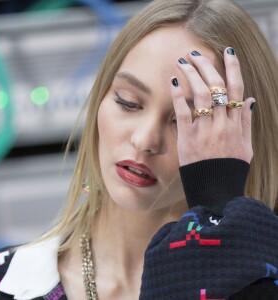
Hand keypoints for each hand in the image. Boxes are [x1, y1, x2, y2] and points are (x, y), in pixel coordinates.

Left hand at [171, 48, 254, 166]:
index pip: (236, 89)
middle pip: (217, 86)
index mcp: (237, 124)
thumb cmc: (229, 169)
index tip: (228, 52)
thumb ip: (246, 123)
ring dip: (191, 74)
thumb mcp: (246, 147)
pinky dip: (179, 95)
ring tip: (182, 61)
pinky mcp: (188, 139)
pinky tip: (173, 81)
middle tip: (195, 54)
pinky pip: (183, 112)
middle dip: (206, 65)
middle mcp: (222, 124)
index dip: (233, 68)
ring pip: (201, 94)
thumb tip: (250, 100)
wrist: (216, 191)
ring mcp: (205, 131)